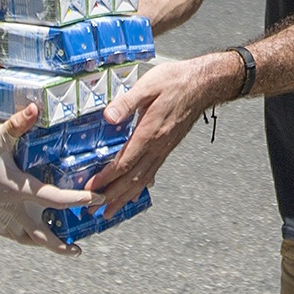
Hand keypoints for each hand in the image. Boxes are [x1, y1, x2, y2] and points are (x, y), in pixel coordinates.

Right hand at [0, 104, 99, 254]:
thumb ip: (18, 123)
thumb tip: (35, 108)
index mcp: (19, 190)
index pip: (56, 199)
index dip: (79, 200)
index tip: (97, 200)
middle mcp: (13, 209)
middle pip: (42, 235)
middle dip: (62, 245)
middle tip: (78, 250)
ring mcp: (1, 216)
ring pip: (27, 239)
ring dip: (44, 244)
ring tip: (60, 247)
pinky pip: (11, 234)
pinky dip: (23, 237)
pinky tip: (27, 234)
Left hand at [85, 57, 219, 216]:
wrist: (203, 85)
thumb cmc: (174, 81)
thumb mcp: (147, 85)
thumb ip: (126, 102)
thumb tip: (108, 116)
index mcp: (149, 133)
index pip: (124, 163)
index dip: (106, 178)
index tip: (90, 188)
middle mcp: (157, 146)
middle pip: (132, 179)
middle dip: (111, 197)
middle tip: (93, 210)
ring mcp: (163, 149)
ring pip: (142, 180)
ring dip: (124, 198)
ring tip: (109, 211)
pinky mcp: (167, 147)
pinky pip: (151, 172)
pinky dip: (140, 187)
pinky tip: (134, 193)